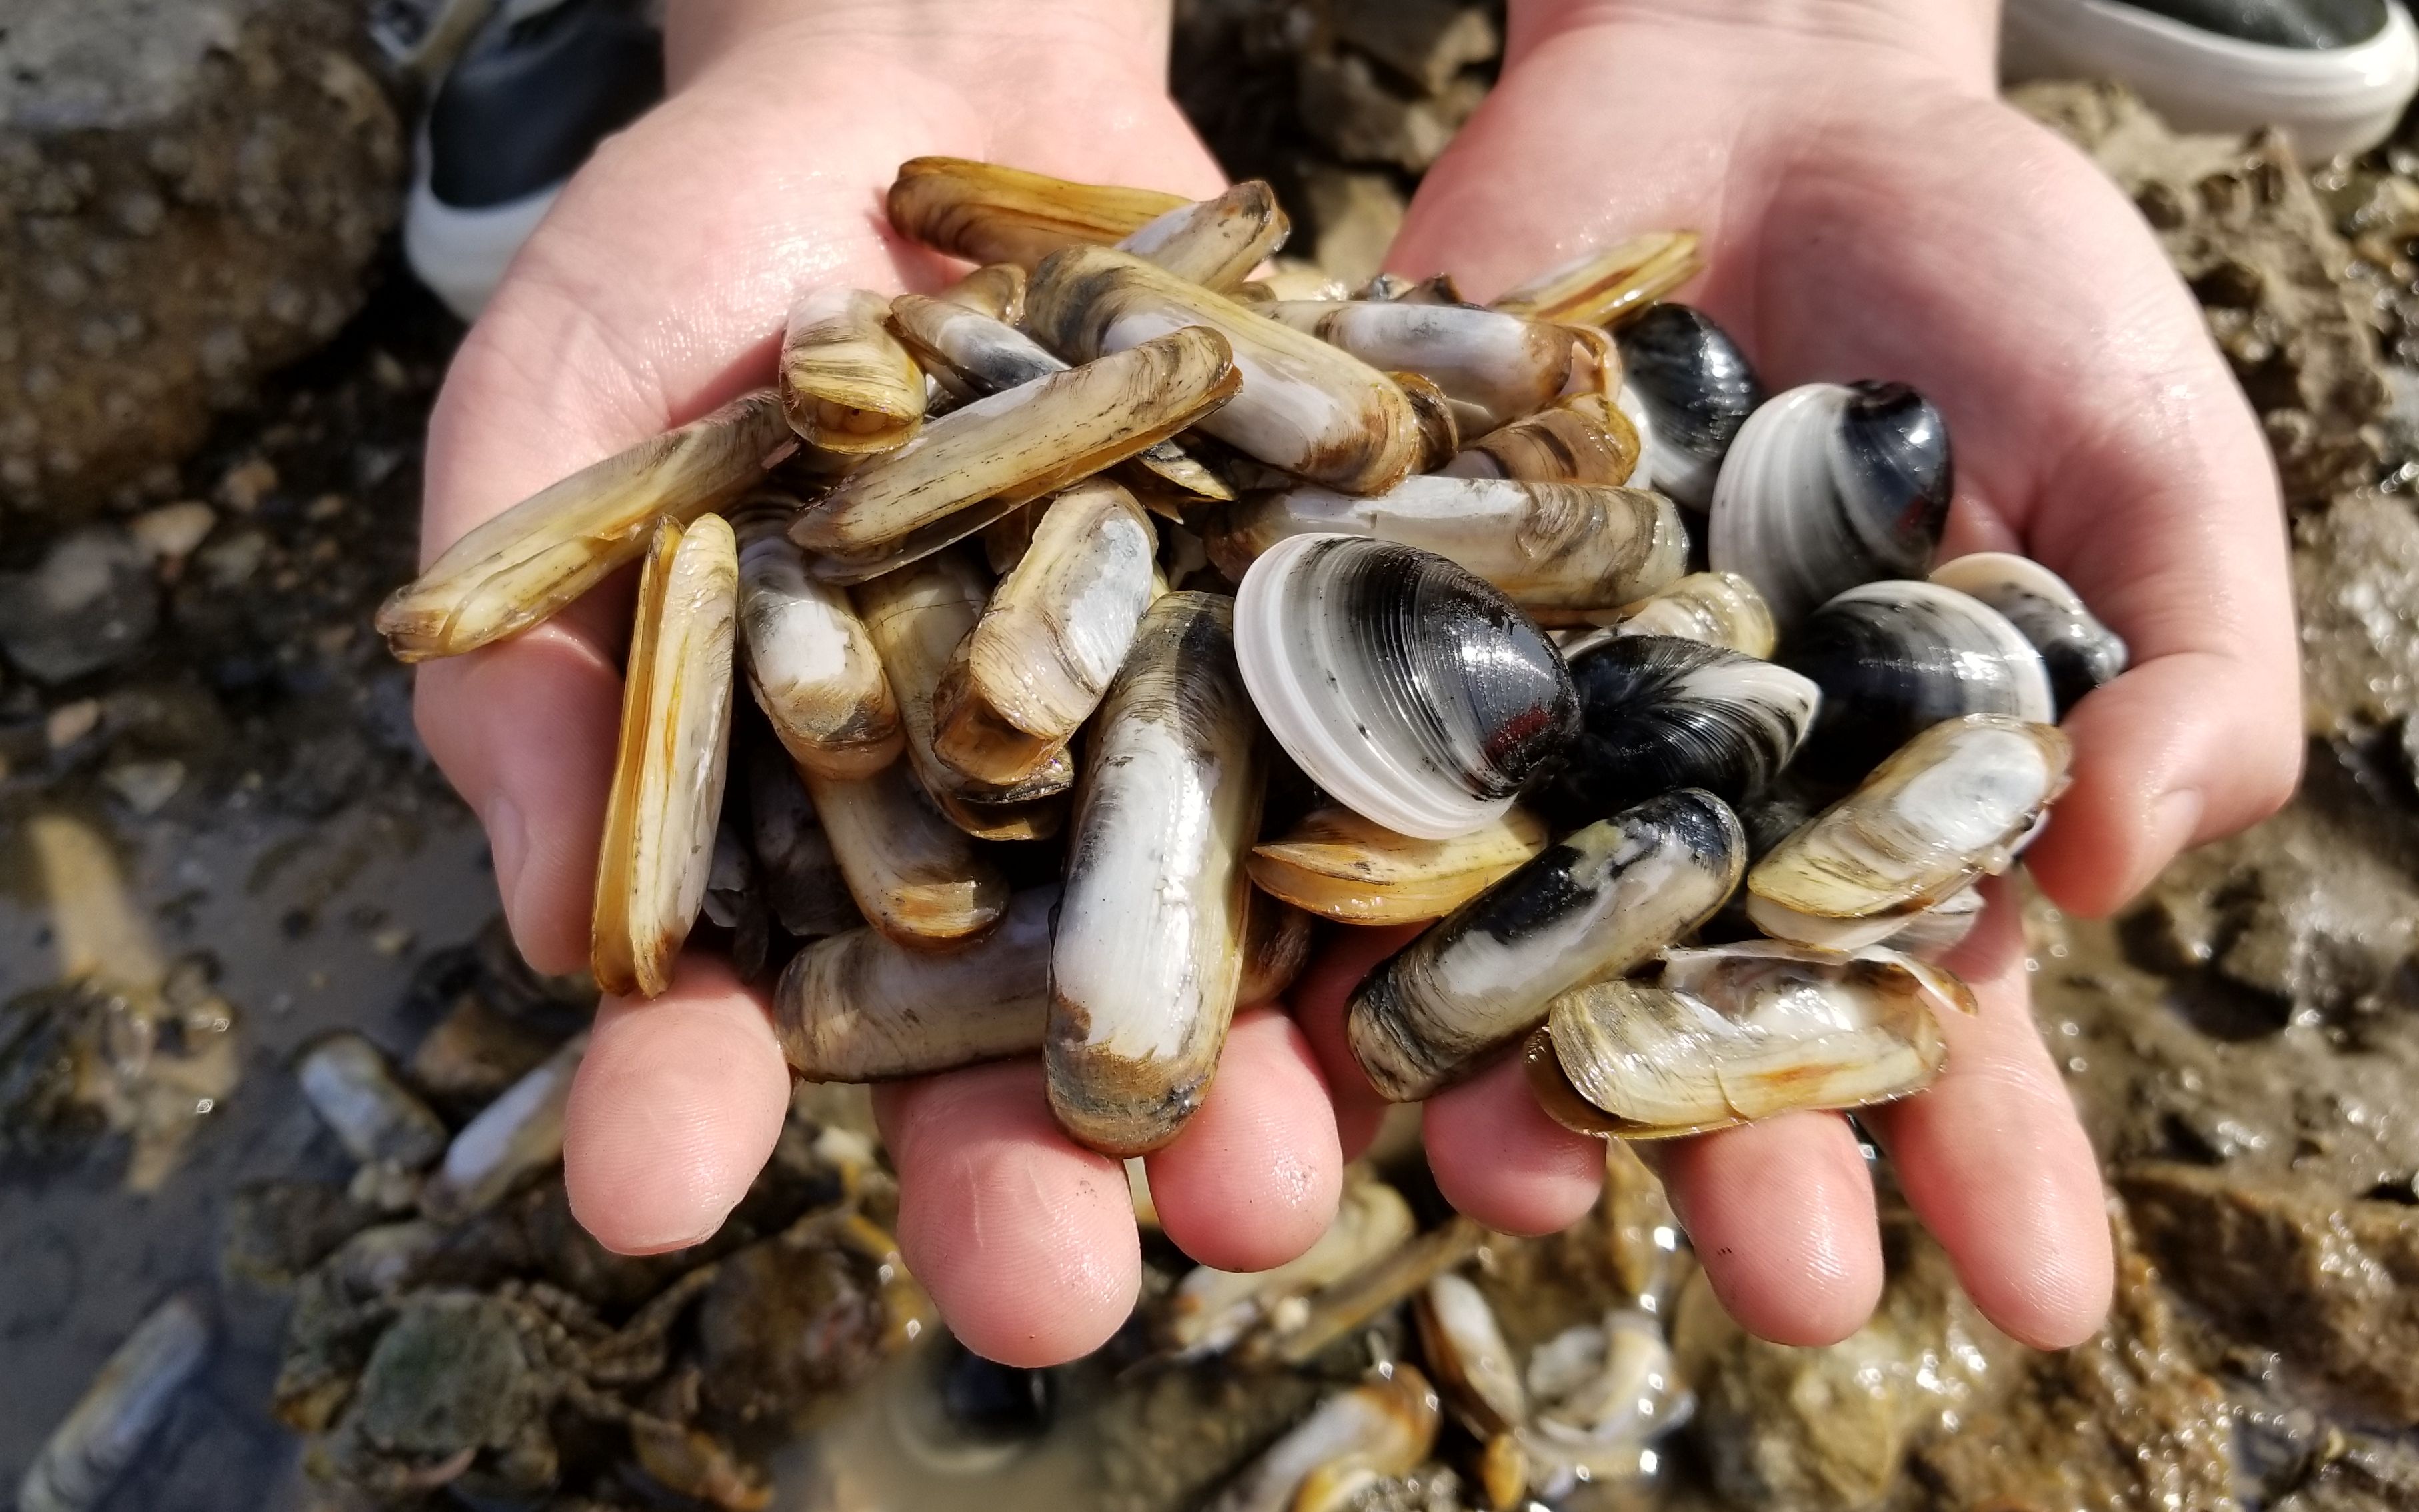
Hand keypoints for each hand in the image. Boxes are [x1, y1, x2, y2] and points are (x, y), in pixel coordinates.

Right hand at [414, 0, 1349, 1364]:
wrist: (928, 82)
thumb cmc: (700, 265)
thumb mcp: (561, 420)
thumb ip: (538, 667)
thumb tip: (549, 936)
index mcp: (793, 828)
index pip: (725, 1001)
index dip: (685, 1101)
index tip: (651, 1191)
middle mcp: (998, 832)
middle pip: (1001, 1038)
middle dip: (1021, 1169)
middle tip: (1045, 1292)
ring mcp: (1173, 749)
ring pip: (1218, 962)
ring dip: (1250, 1091)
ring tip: (1271, 1186)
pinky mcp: (1315, 648)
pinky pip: (1374, 770)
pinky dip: (1419, 867)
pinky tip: (1456, 969)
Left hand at [1337, 0, 2300, 1349]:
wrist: (1761, 95)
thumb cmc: (1991, 280)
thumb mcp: (2142, 449)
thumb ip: (2180, 655)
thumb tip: (2129, 866)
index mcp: (1868, 810)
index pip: (1929, 1009)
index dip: (1983, 1152)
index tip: (2029, 1293)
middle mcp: (1676, 807)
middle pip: (1695, 1013)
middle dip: (1736, 1151)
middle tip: (1780, 1286)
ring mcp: (1514, 723)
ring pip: (1485, 934)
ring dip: (1494, 1068)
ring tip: (1513, 1180)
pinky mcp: (1365, 621)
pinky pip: (1322, 756)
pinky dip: (1309, 857)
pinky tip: (1310, 977)